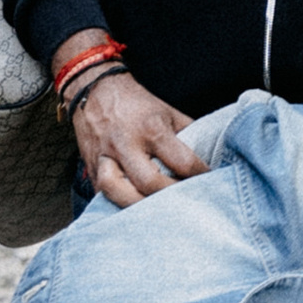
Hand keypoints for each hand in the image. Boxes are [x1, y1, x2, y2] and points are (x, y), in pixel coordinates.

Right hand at [68, 63, 206, 206]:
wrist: (95, 89)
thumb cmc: (137, 103)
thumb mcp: (168, 112)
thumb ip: (188, 135)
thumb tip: (209, 158)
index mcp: (151, 129)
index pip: (183, 162)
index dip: (201, 176)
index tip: (211, 183)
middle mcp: (126, 144)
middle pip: (149, 182)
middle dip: (170, 197)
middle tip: (184, 202)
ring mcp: (105, 156)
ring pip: (117, 192)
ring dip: (138, 207)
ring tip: (156, 212)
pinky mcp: (91, 166)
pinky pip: (101, 194)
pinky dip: (117, 205)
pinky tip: (132, 210)